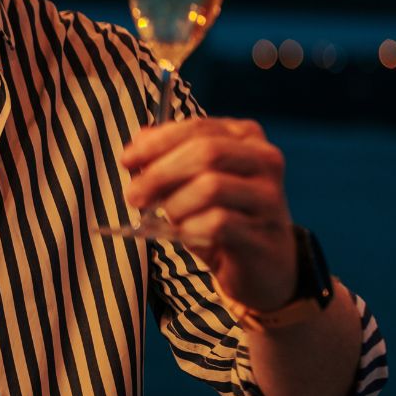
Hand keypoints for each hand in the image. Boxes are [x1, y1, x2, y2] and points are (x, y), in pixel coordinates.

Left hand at [121, 118, 295, 311]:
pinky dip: (190, 229)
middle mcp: (264, 160)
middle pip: (206, 152)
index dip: (158, 142)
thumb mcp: (193, 182)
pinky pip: (218, 223)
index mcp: (246, 138)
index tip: (127, 160)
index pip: (198, 128)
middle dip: (161, 173)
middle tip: (133, 196)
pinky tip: (184, 234)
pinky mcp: (265, 233)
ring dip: (176, 205)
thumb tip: (138, 143)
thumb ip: (169, 157)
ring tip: (168, 219)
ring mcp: (269, 197)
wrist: (262, 267)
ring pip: (212, 186)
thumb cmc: (221, 216)